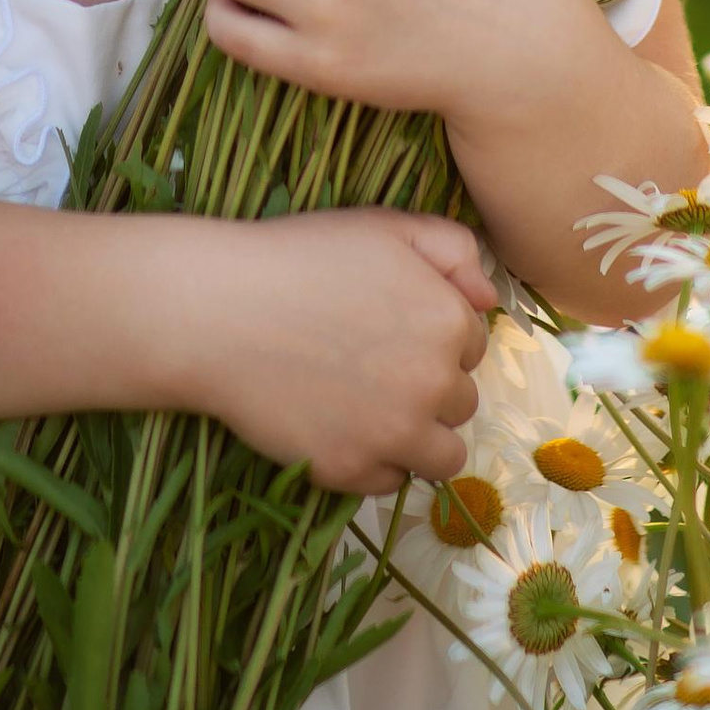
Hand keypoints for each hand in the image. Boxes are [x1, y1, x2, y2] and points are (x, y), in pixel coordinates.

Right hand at [188, 205, 496, 495]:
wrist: (220, 311)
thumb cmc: (300, 257)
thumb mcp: (384, 227)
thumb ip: (453, 247)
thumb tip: (489, 298)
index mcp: (447, 322)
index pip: (472, 346)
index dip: (435, 334)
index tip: (393, 325)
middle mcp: (433, 385)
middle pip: (460, 402)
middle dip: (428, 385)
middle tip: (373, 362)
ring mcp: (394, 435)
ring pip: (442, 456)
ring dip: (418, 435)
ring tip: (370, 406)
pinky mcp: (352, 472)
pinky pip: (392, 482)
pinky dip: (375, 461)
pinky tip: (340, 424)